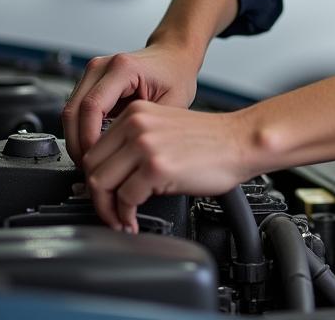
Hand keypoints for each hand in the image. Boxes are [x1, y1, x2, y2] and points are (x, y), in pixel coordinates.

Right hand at [62, 44, 199, 165]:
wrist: (174, 56)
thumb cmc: (176, 75)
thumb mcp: (172, 103)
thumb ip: (147, 128)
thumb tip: (126, 157)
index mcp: (123, 68)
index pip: (91, 107)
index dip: (88, 138)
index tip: (96, 161)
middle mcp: (102, 66)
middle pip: (72, 111)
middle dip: (77, 144)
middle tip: (90, 168)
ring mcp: (93, 72)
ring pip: (69, 112)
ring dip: (75, 139)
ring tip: (92, 161)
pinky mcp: (90, 81)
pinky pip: (76, 110)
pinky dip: (80, 131)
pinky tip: (94, 147)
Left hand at [82, 100, 254, 231]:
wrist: (242, 141)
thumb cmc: (212, 140)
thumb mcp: (165, 129)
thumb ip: (136, 143)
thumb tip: (110, 173)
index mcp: (137, 113)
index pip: (94, 147)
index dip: (96, 176)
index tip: (105, 193)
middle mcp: (137, 124)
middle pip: (92, 166)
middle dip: (97, 196)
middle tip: (110, 211)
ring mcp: (145, 145)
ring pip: (101, 183)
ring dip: (108, 209)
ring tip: (121, 219)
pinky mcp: (156, 167)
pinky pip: (125, 199)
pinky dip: (126, 216)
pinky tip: (135, 221)